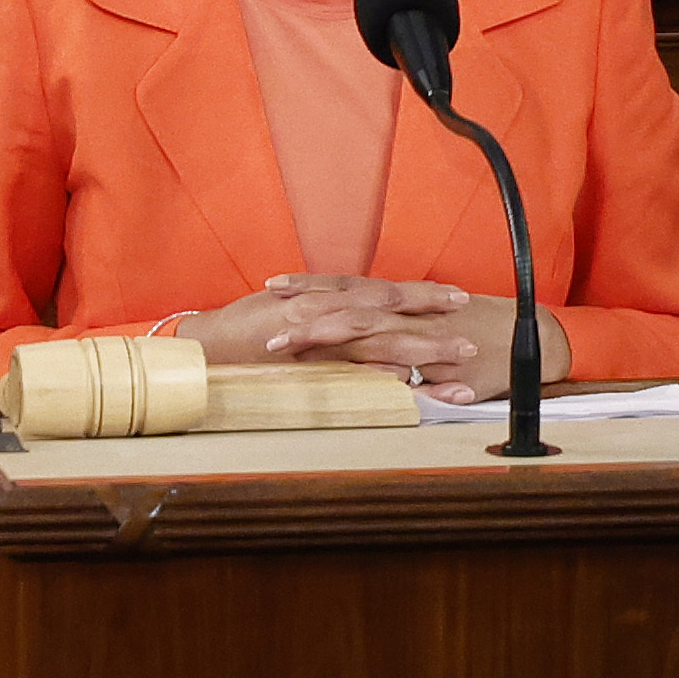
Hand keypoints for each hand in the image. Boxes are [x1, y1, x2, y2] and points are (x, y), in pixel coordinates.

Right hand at [187, 275, 479, 390]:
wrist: (207, 341)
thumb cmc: (250, 328)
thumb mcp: (297, 315)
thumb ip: (332, 319)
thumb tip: (365, 327)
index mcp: (331, 300)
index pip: (387, 295)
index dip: (424, 296)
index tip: (460, 299)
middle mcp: (330, 311)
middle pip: (392, 312)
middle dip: (434, 318)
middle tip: (472, 324)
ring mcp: (318, 336)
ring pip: (380, 340)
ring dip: (422, 348)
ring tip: (458, 358)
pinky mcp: (304, 361)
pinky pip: (347, 369)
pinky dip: (376, 374)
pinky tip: (407, 382)